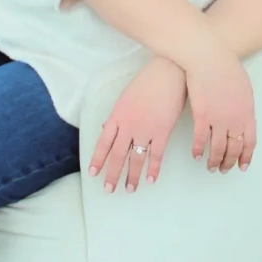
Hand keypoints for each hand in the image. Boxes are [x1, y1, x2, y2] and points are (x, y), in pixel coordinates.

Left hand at [88, 57, 187, 192]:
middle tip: (109, 189)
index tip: (93, 173)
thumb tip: (106, 128)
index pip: (103, 142)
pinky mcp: (162, 131)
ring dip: (132, 176)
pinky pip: (156, 154)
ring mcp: (145, 130)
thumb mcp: (126, 96)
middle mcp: (128, 126)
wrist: (168, 72)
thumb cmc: (148, 81)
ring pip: (135, 158)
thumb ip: (117, 114)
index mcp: (117, 115)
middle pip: (117, 155)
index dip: (98, 159)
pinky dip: (153, 168)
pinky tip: (150, 179)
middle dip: (112, 174)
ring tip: (129, 189)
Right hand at [185, 44, 256, 173]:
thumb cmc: (227, 66)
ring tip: (211, 168)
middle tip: (225, 169)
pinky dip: (198, 150)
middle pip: (234, 148)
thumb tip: (243, 118)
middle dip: (229, 162)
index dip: (246, 156)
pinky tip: (196, 156)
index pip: (250, 141)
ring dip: (214, 161)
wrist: (209, 56)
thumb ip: (244, 106)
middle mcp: (235, 120)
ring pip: (217, 148)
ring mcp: (218, 119)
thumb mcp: (244, 87)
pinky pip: (199, 140)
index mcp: (247, 112)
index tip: (243, 166)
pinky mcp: (201, 116)